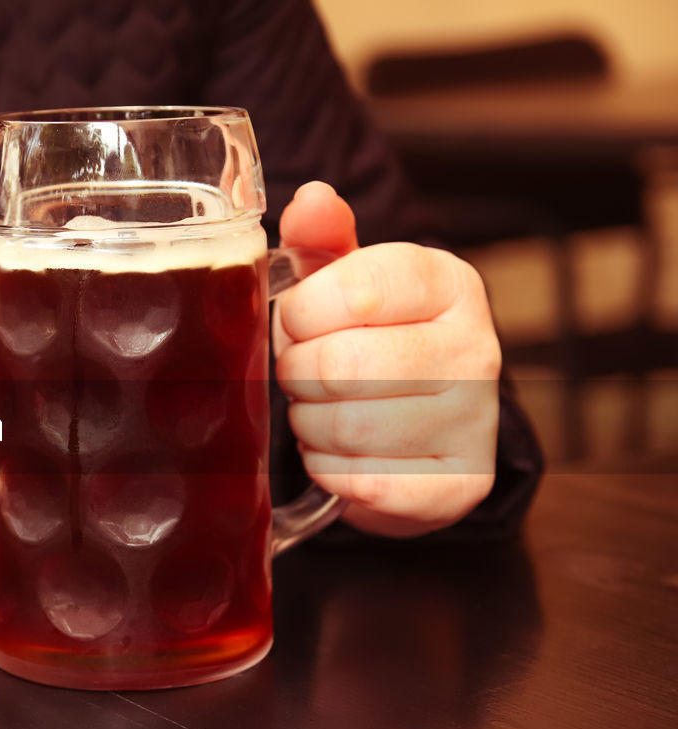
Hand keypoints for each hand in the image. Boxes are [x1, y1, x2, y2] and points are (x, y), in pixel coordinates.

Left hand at [273, 182, 500, 536]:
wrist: (421, 425)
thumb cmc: (371, 339)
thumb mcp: (345, 280)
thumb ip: (322, 238)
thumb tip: (312, 200)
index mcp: (450, 283)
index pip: (356, 291)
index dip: (300, 313)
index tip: (296, 321)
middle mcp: (477, 348)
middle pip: (343, 365)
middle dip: (298, 373)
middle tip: (301, 373)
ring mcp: (475, 421)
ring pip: (347, 428)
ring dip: (309, 424)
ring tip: (320, 410)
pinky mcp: (459, 484)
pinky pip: (363, 483)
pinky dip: (330, 470)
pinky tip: (340, 452)